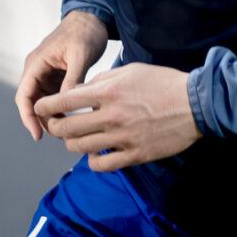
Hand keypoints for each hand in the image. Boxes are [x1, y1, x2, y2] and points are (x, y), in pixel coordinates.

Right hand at [16, 11, 109, 139]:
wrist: (92, 18)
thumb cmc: (85, 32)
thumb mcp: (80, 55)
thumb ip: (72, 78)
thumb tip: (66, 103)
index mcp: (36, 63)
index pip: (24, 96)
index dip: (28, 117)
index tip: (38, 135)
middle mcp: (37, 70)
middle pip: (32, 102)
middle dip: (42, 120)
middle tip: (60, 136)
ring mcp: (46, 74)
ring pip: (43, 102)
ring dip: (52, 116)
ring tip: (68, 130)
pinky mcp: (57, 77)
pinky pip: (54, 97)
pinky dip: (61, 108)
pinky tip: (74, 118)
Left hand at [34, 62, 200, 172]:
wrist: (196, 104)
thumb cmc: (163, 83)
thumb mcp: (129, 71)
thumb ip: (101, 81)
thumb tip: (80, 91)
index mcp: (107, 92)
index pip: (62, 102)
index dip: (44, 107)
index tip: (40, 108)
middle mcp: (111, 116)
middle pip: (65, 129)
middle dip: (54, 127)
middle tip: (56, 125)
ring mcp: (122, 137)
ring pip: (79, 148)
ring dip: (71, 144)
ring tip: (76, 139)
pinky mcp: (135, 154)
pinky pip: (101, 165)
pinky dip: (92, 161)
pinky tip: (96, 153)